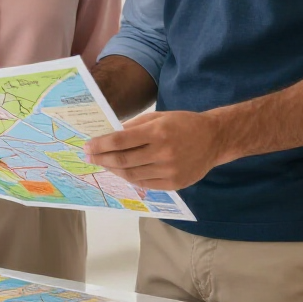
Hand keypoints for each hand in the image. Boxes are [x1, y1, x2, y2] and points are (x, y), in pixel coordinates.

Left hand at [83, 109, 221, 190]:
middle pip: (123, 160)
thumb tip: (110, 135)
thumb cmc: (183, 124)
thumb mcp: (159, 116)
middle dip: (101, 158)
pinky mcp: (174, 184)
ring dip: (113, 170)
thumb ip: (135, 126)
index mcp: (158, 132)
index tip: (88, 145)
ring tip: (103, 164)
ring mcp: (169, 171)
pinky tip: (122, 172)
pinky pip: (145, 184)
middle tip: (89, 156)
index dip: (101, 144)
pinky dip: (130, 178)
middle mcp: (163, 152)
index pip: (121, 140)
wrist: (214, 139)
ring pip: (132, 175)